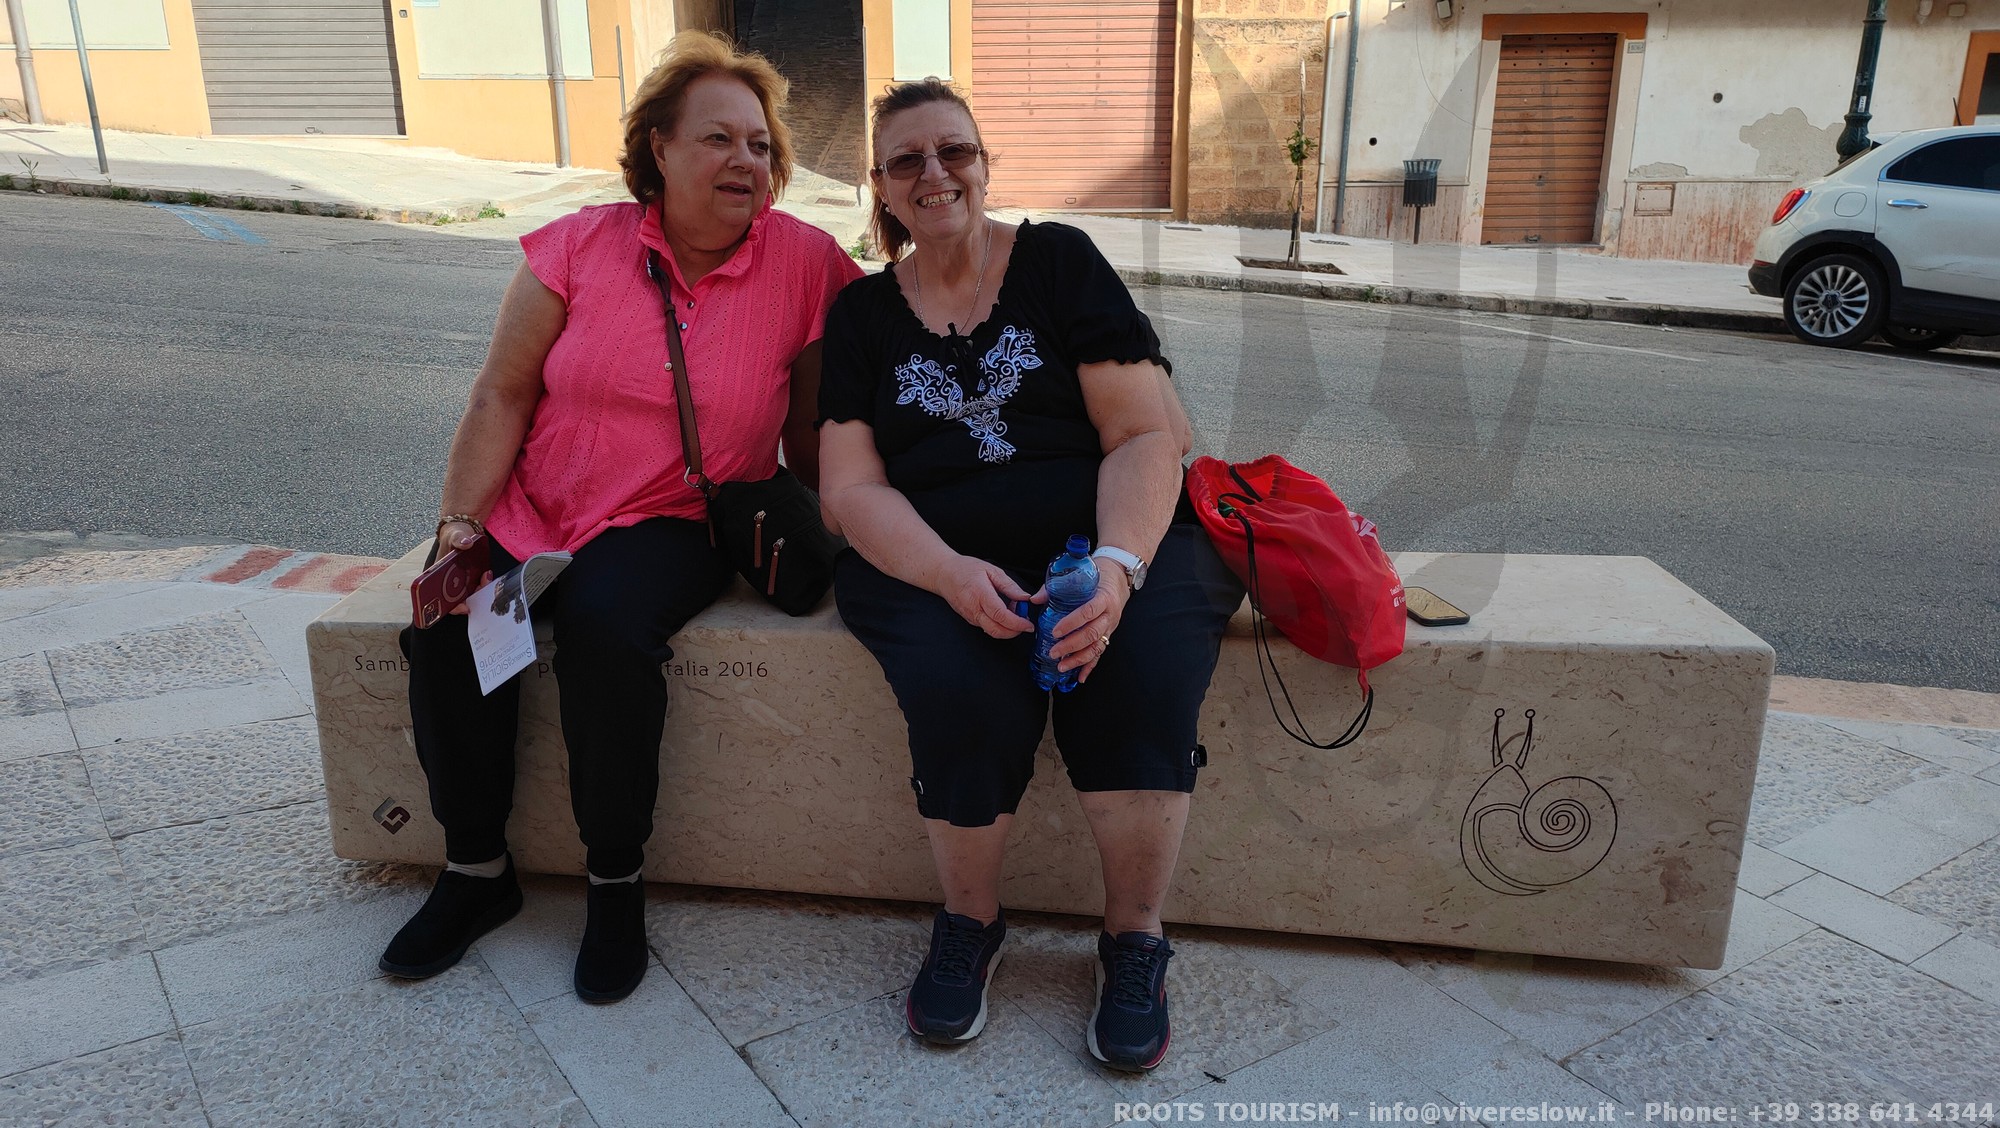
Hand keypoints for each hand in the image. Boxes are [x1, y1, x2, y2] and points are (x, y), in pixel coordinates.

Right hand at [438, 520, 491, 617]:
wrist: (463, 531)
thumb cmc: (453, 535)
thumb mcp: (454, 535)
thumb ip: (458, 539)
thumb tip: (465, 543)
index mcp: (438, 577)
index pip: (442, 599)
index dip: (453, 607)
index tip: (465, 607)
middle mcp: (449, 582)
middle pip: (460, 600)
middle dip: (472, 598)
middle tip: (480, 587)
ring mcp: (461, 580)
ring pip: (470, 594)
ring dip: (479, 589)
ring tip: (485, 576)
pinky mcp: (471, 577)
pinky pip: (477, 585)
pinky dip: (483, 583)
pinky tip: (487, 574)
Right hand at [936, 555, 1034, 638]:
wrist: (943, 574)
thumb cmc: (965, 569)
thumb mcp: (991, 570)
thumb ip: (1009, 585)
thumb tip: (1024, 597)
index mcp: (980, 594)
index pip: (1000, 615)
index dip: (1016, 623)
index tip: (1028, 624)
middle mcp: (973, 608)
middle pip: (996, 630)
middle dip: (1014, 632)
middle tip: (1025, 624)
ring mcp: (970, 616)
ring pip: (992, 632)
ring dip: (1007, 629)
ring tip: (1014, 613)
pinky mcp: (969, 620)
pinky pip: (987, 627)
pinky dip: (999, 625)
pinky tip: (1003, 614)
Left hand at [1046, 564, 1130, 683]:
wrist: (1120, 575)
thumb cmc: (1099, 574)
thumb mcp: (1081, 575)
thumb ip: (1056, 587)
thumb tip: (1035, 599)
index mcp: (1103, 597)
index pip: (1088, 612)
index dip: (1072, 623)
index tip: (1055, 631)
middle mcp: (1109, 615)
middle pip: (1092, 634)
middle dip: (1071, 646)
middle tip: (1053, 652)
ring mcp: (1111, 627)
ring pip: (1097, 647)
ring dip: (1079, 659)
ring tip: (1062, 666)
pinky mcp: (1109, 634)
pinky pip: (1100, 653)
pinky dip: (1090, 666)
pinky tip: (1080, 677)